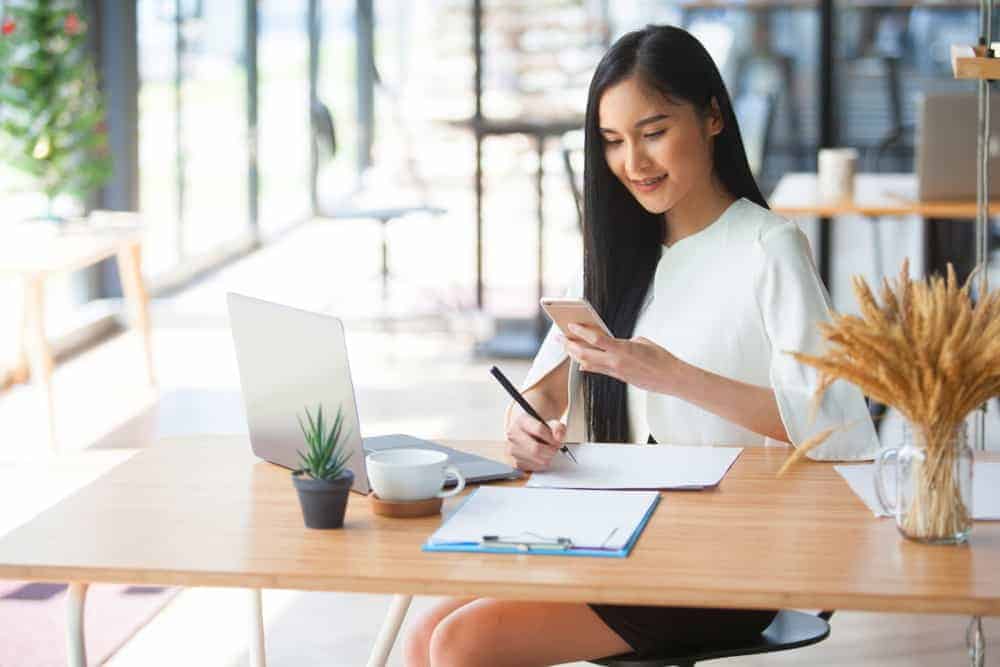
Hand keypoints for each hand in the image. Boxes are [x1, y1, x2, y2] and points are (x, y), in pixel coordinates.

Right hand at [504, 410, 566, 471]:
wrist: (529, 434)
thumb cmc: (540, 429)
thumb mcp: (552, 423)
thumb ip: (558, 427)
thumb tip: (558, 438)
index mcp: (522, 421)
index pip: (539, 430)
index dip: (552, 438)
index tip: (557, 441)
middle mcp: (513, 435)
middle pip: (536, 448)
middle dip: (550, 451)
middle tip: (555, 449)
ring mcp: (512, 449)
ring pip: (535, 459)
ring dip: (547, 458)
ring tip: (548, 452)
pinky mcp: (515, 462)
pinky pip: (533, 468)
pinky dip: (542, 464)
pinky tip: (542, 457)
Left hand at [563, 323, 683, 394]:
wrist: (671, 378)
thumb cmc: (660, 358)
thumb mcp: (641, 341)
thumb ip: (623, 341)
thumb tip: (612, 343)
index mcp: (622, 349)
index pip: (595, 339)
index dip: (580, 332)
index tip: (570, 325)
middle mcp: (616, 362)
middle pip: (585, 354)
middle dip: (569, 345)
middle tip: (560, 338)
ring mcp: (616, 372)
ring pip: (588, 364)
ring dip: (575, 355)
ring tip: (567, 347)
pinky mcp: (619, 378)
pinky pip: (598, 371)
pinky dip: (587, 365)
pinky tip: (580, 361)